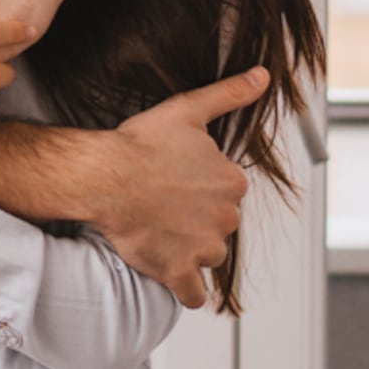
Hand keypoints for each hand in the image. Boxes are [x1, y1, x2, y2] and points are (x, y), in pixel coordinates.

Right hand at [84, 67, 269, 308]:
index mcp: (231, 182)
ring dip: (189, 249)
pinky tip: (173, 276)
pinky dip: (186, 289)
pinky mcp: (179, 271)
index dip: (199, 188)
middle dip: (196, 219)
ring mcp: (204, 248)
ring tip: (158, 231)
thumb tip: (263, 75)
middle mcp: (226, 218)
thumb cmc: (140, 143)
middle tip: (163, 205)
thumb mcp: (188, 109)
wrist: (105, 176)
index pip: (225, 192)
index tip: (176, 181)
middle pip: (217, 225)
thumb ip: (230, 93)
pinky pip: (192, 293)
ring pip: (207, 255)